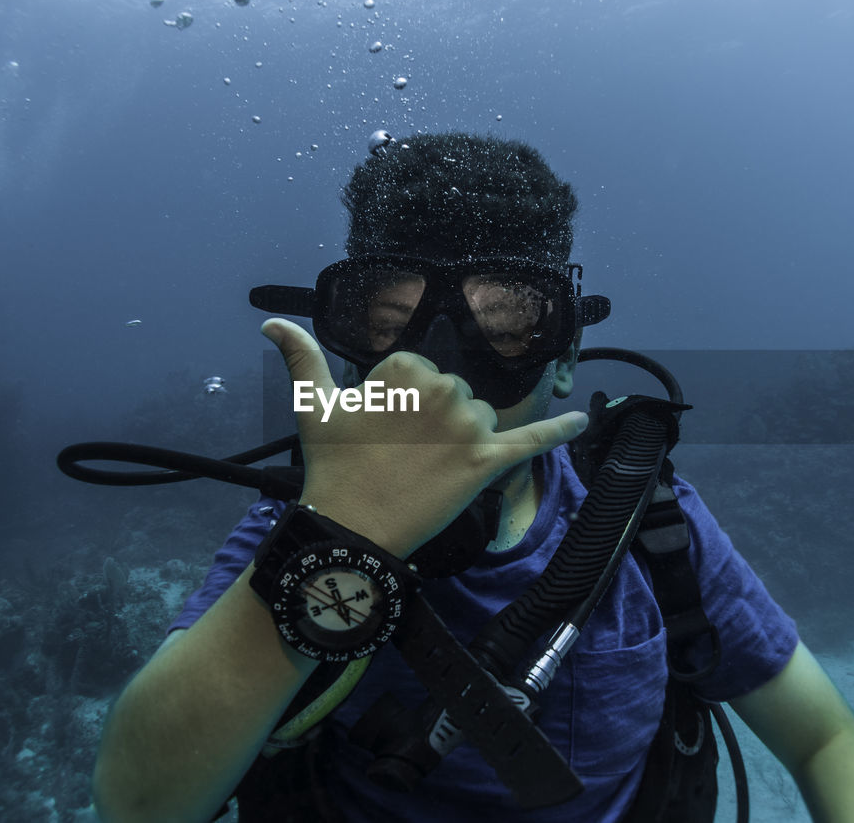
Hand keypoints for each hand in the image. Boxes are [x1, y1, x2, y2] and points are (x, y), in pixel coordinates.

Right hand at [261, 318, 587, 556]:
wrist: (353, 529)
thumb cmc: (332, 466)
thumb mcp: (312, 407)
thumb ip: (301, 358)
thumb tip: (271, 323)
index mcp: (408, 369)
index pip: (418, 371)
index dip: (398, 401)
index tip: (380, 430)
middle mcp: (445, 390)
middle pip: (452, 393)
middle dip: (431, 419)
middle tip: (398, 453)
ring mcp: (470, 427)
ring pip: (478, 418)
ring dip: (459, 438)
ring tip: (424, 466)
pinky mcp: (489, 462)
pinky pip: (531, 440)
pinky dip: (558, 431)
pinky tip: (582, 421)